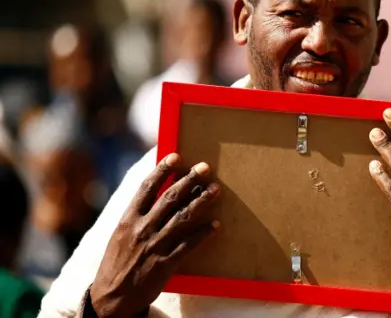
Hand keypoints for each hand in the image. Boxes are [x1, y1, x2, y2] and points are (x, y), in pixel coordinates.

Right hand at [90, 153, 220, 316]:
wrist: (111, 297)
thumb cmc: (117, 263)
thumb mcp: (120, 234)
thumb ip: (137, 215)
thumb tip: (155, 193)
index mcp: (128, 219)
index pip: (146, 187)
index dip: (162, 170)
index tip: (176, 156)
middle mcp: (142, 228)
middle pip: (170, 198)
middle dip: (189, 180)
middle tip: (205, 168)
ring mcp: (155, 245)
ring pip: (183, 217)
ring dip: (202, 201)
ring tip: (216, 190)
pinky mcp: (166, 263)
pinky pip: (189, 244)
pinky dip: (203, 233)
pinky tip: (215, 225)